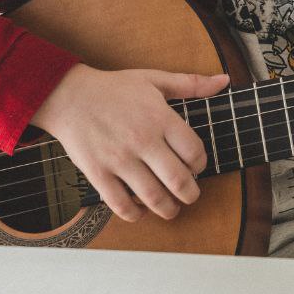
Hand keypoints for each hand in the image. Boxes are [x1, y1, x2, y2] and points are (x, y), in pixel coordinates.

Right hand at [31, 64, 229, 221]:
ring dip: (169, 209)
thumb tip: (224, 81)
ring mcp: (120, 159)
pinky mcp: (99, 173)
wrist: (69, 96)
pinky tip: (141, 210)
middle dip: (191, 194)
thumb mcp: (154, 79)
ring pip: (154, 197)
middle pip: (179, 180)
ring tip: (171, 208)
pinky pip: (122, 204)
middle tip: (190, 194)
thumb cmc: (114, 88)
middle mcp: (142, 140)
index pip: (194, 152)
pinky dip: (136, 214)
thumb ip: (191, 83)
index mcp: (160, 118)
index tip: (196, 166)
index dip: (201, 164)